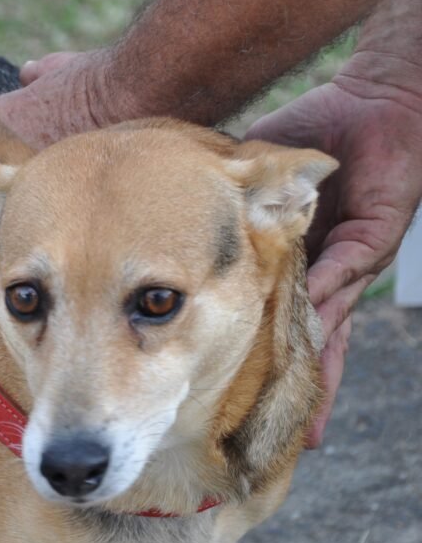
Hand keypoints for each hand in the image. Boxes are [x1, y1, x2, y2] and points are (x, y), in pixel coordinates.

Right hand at [247, 53, 421, 446]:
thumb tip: (170, 227)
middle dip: (298, 393)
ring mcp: (348, 261)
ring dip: (317, 375)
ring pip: (330, 329)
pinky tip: (310, 344)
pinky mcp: (371, 242)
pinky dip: (326, 309)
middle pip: (306, 341)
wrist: (372, 100)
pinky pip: (342, 279)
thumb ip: (225, 202)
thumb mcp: (249, 175)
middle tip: (287, 441)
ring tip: (307, 426)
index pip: (266, 313)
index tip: (232, 398)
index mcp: (290, 257)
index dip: (252, 354)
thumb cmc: (316, 128)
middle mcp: (321, 270)